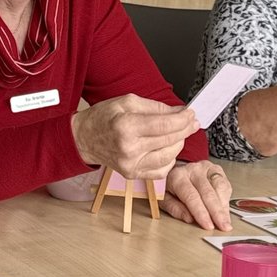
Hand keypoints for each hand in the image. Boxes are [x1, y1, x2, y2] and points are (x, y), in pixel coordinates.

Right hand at [71, 95, 197, 179]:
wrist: (84, 138)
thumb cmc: (103, 118)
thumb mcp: (127, 101)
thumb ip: (155, 107)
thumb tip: (179, 112)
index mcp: (126, 126)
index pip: (165, 124)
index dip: (183, 119)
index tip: (191, 114)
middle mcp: (129, 149)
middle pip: (169, 140)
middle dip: (185, 129)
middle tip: (192, 122)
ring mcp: (131, 165)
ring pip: (169, 157)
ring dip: (179, 144)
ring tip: (179, 134)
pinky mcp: (132, 174)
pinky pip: (161, 171)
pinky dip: (169, 159)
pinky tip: (167, 149)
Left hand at [163, 161, 232, 230]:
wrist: (174, 169)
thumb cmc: (168, 185)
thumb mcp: (163, 198)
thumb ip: (174, 208)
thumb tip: (188, 218)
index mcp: (177, 176)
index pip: (191, 196)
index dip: (201, 212)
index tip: (208, 225)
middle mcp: (193, 170)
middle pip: (208, 192)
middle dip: (217, 212)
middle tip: (222, 226)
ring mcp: (206, 168)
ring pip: (219, 187)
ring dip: (223, 206)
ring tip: (225, 222)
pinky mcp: (216, 170)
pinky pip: (225, 184)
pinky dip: (226, 199)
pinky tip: (225, 211)